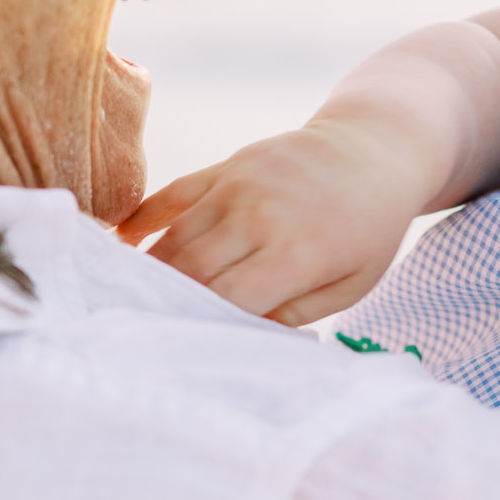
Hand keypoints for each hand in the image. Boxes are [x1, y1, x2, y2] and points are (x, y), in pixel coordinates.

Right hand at [117, 115, 427, 325]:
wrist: (376, 149)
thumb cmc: (368, 229)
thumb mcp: (351, 284)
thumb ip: (296, 314)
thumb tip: (243, 339)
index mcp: (297, 252)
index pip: (229, 297)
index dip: (200, 325)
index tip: (177, 349)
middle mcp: (261, 215)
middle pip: (191, 270)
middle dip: (165, 304)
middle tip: (139, 331)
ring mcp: (239, 184)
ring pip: (175, 237)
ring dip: (149, 271)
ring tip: (129, 301)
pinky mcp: (227, 165)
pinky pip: (172, 194)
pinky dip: (143, 220)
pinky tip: (123, 244)